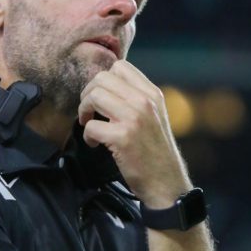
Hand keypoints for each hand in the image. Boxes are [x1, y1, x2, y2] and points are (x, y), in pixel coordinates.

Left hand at [78, 60, 190, 205]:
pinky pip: (91, 126)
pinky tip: (94, 144)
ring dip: (83, 111)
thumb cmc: (155, 152)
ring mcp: (134, 119)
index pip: (120, 66)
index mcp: (152, 94)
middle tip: (88, 112)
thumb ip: (136, 99)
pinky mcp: (123, 138)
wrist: (167, 183)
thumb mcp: (154, 117)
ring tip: (88, 125)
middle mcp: (145, 102)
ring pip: (94, 96)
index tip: (100, 98)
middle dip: (88, 94)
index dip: (102, 80)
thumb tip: (105, 86)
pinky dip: (87, 135)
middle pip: (102, 78)